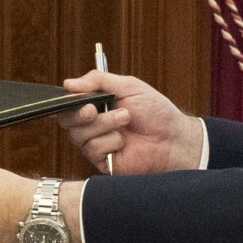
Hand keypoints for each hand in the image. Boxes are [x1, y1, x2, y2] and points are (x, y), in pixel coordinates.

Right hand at [58, 70, 203, 173]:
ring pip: (79, 135)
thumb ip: (99, 81)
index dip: (68, 101)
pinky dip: (109, 142)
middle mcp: (93, 126)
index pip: (70, 104)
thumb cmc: (156, 112)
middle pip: (67, 121)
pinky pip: (92, 150)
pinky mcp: (103, 162)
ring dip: (103, 124)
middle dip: (79, 114)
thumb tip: (69, 82)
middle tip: (94, 109)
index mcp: (97, 106)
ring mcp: (97, 144)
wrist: (175, 138)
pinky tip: (124, 142)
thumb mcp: (129, 87)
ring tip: (126, 119)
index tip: (75, 96)